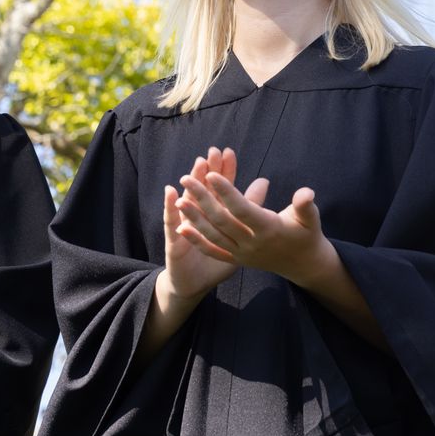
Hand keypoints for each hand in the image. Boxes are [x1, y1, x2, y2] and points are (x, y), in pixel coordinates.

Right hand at [159, 147, 242, 300]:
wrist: (193, 284)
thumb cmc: (218, 258)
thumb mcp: (241, 234)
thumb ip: (251, 207)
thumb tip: (264, 182)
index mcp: (214, 213)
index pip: (219, 187)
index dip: (223, 171)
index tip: (228, 152)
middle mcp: (197, 215)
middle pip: (203, 189)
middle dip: (207, 170)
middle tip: (213, 151)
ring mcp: (183, 226)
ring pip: (188, 202)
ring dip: (192, 184)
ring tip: (196, 166)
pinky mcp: (174, 241)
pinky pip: (171, 223)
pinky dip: (170, 207)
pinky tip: (171, 193)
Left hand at [176, 149, 332, 286]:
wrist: (302, 264)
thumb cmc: (306, 234)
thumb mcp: (310, 219)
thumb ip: (305, 205)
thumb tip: (306, 193)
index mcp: (269, 229)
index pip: (243, 209)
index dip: (227, 192)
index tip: (211, 174)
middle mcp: (252, 243)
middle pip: (223, 220)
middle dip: (203, 199)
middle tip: (186, 178)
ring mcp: (242, 254)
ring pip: (214, 236)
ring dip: (195, 219)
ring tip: (178, 200)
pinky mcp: (236, 261)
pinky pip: (213, 251)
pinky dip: (197, 241)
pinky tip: (181, 228)